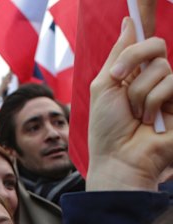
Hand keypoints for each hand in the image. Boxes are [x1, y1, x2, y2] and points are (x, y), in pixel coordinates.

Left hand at [87, 17, 172, 191]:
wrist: (119, 158)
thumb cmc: (106, 127)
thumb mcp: (104, 86)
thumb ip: (118, 54)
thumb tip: (128, 21)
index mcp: (133, 73)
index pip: (145, 42)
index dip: (145, 20)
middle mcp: (154, 78)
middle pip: (154, 46)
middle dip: (132, 60)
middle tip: (119, 78)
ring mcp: (171, 91)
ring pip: (161, 68)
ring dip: (139, 94)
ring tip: (137, 115)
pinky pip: (172, 83)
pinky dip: (154, 102)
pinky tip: (151, 121)